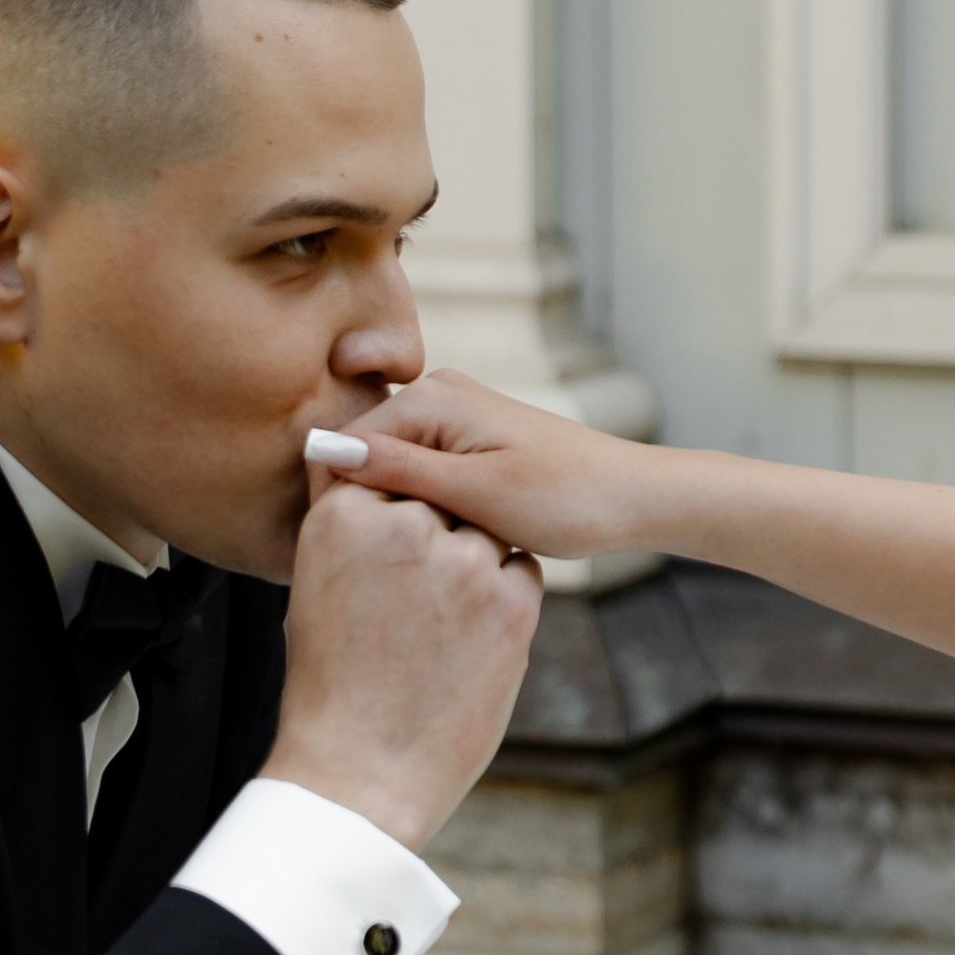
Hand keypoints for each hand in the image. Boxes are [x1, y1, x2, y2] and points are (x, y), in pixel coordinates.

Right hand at [265, 464, 540, 848]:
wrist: (361, 771)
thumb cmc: (330, 684)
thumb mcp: (315, 585)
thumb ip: (348, 523)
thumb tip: (365, 475)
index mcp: (344, 515)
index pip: (389, 478)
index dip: (395, 519)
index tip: (388, 561)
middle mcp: (406, 525)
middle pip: (441, 499)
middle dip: (436, 537)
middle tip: (414, 602)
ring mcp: (463, 563)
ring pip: (485, 532)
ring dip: (471, 566)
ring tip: (436, 629)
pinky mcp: (511, 604)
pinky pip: (519, 571)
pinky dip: (502, 599)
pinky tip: (467, 644)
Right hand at [327, 370, 664, 562]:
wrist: (632, 497)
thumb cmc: (564, 498)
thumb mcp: (475, 492)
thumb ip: (398, 470)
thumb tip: (323, 450)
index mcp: (430, 397)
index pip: (344, 445)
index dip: (337, 501)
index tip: (342, 554)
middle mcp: (436, 392)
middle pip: (366, 454)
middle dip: (366, 503)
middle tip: (381, 562)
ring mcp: (454, 413)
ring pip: (391, 467)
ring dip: (395, 508)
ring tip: (412, 554)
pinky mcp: (469, 438)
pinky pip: (419, 471)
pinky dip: (421, 505)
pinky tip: (436, 541)